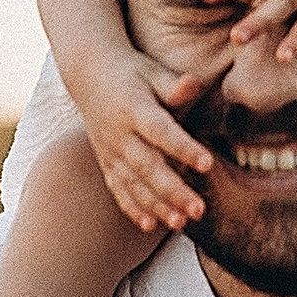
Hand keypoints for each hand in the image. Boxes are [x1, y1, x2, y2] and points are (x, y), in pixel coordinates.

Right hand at [73, 49, 213, 232]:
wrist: (89, 74)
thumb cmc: (132, 72)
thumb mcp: (152, 72)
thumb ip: (173, 85)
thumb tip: (193, 83)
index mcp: (135, 109)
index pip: (162, 132)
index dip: (184, 148)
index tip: (208, 164)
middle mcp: (121, 135)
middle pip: (148, 167)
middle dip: (173, 191)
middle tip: (199, 210)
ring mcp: (111, 152)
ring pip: (133, 183)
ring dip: (156, 206)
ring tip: (179, 223)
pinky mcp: (106, 162)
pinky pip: (118, 188)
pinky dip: (131, 207)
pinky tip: (149, 225)